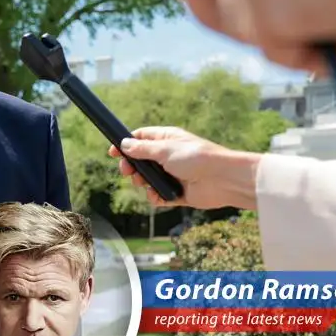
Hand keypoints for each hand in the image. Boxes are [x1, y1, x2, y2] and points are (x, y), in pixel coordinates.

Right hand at [107, 126, 258, 210]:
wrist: (222, 180)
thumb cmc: (197, 158)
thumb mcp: (165, 150)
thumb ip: (142, 149)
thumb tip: (124, 144)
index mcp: (167, 140)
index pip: (140, 138)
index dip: (125, 144)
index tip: (112, 152)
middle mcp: (168, 156)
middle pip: (140, 161)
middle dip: (131, 167)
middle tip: (127, 172)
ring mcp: (172, 175)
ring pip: (147, 180)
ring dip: (142, 183)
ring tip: (145, 184)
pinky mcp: (176, 192)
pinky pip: (158, 195)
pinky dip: (155, 197)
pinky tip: (158, 195)